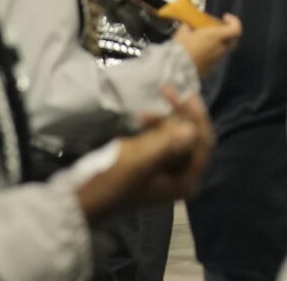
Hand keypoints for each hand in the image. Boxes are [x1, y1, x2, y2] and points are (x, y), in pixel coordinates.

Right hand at [74, 93, 212, 218]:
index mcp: (185, 181)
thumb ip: (167, 144)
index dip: (197, 117)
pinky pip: (163, 141)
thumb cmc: (112, 179)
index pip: (203, 143)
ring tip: (146, 109)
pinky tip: (142, 118)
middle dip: (181, 114)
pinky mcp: (153, 167)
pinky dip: (156, 128)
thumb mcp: (139, 159)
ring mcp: (167, 173)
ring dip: (165, 119)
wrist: (83, 197)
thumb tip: (192, 129)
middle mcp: (181, 178)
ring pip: (177, 137)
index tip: (185, 94)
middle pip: (192, 139)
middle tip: (166, 90)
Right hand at [173, 13, 241, 76]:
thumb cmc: (183, 47)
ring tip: (205, 39)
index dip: (234, 21)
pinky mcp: (210, 68)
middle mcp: (220, 48)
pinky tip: (200, 50)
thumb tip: (188, 25)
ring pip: (223, 49)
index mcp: (216, 37)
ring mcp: (216, 60)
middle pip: (233, 40)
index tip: (224, 17)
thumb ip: (188, 26)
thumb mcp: (183, 31)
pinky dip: (211, 52)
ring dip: (218, 43)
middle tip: (218, 29)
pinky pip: (214, 57)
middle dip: (229, 33)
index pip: (236, 29)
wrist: (177, 69)